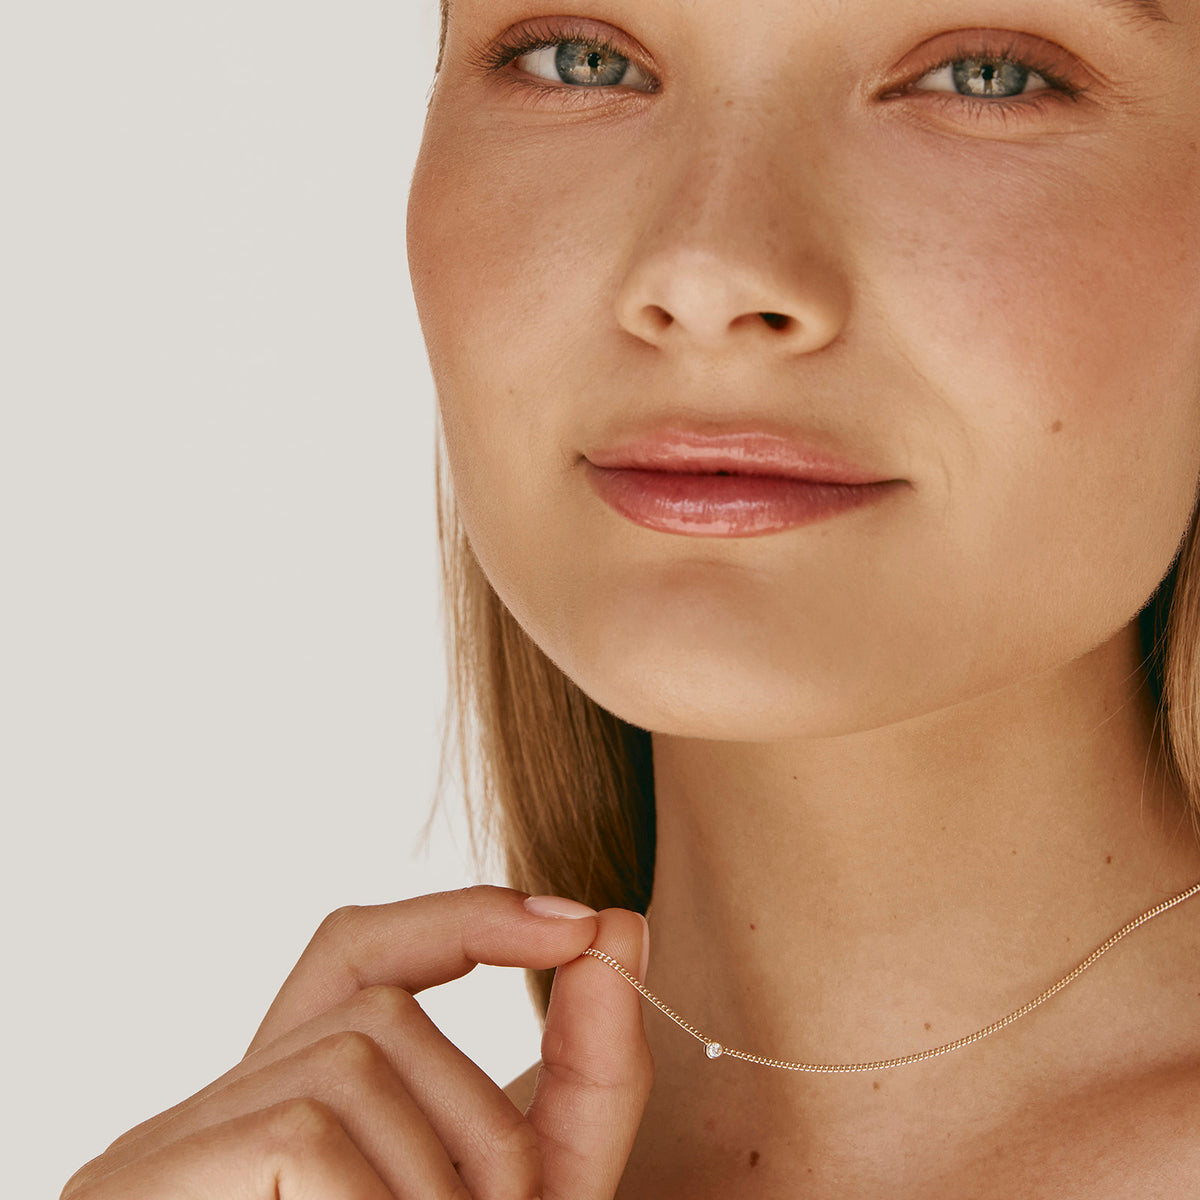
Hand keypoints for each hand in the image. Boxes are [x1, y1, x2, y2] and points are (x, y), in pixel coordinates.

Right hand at [61, 885, 652, 1199]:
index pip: (356, 949)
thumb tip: (622, 928)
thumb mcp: (523, 1199)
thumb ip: (582, 1078)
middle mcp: (217, 1106)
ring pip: (358, 1061)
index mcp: (294, 1105)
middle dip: (488, 1120)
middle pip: (381, 1017)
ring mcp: (166, 1144)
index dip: (463, 919)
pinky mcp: (139, 1182)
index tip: (583, 924)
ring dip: (449, 1177)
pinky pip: (312, 1139)